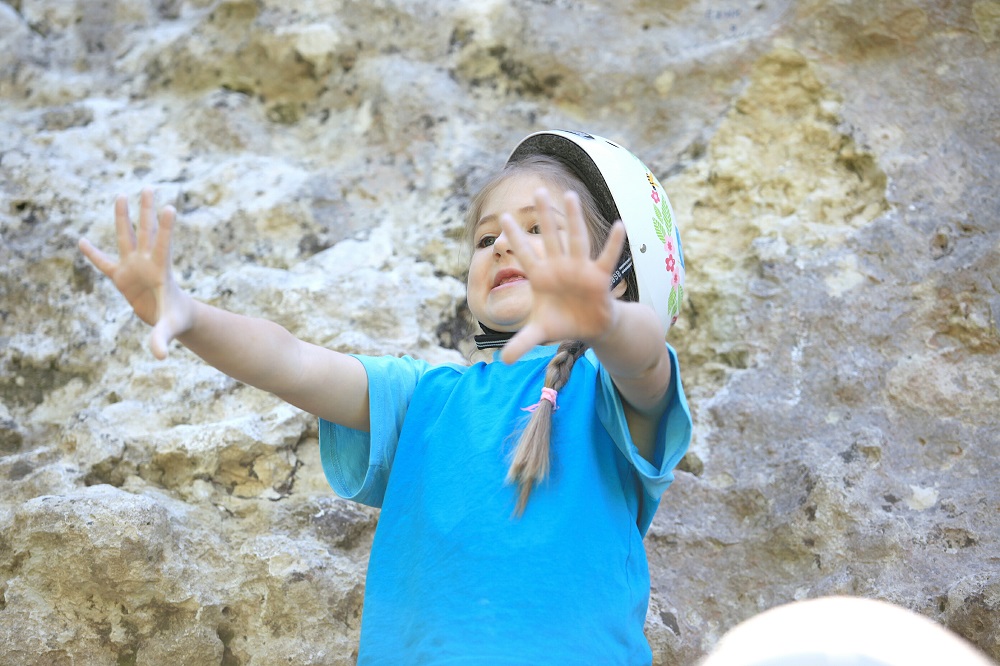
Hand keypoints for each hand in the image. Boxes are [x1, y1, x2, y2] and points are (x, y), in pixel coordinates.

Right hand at [78, 188, 193, 358]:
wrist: (174, 319)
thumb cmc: (176, 320)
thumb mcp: (169, 329)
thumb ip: (162, 339)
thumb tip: (160, 356)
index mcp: (161, 270)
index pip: (163, 245)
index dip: (165, 228)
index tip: (169, 207)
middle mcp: (147, 263)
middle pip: (145, 232)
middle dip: (146, 210)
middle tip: (149, 187)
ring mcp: (133, 267)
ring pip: (127, 237)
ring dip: (125, 218)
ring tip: (122, 194)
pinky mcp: (121, 277)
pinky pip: (103, 263)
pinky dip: (93, 254)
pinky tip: (81, 241)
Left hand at [499, 188, 626, 363]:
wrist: (589, 328)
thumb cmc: (562, 323)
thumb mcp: (540, 333)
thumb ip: (521, 343)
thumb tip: (502, 361)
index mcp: (541, 277)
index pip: (525, 254)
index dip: (515, 238)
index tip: (502, 218)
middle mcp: (560, 267)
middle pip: (550, 238)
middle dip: (544, 216)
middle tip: (536, 192)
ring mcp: (580, 269)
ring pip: (576, 240)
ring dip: (574, 220)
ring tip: (571, 196)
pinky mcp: (599, 278)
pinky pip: (606, 258)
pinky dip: (613, 243)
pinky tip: (619, 225)